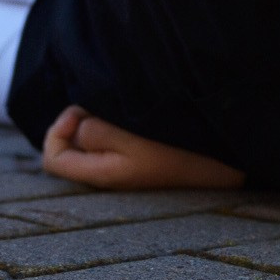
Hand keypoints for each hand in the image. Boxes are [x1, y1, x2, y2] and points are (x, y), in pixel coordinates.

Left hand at [40, 105, 246, 190]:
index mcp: (102, 175)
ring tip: (127, 107)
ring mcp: (127, 168)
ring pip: (94, 139)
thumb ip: (94, 131)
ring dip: (102, 118)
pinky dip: (117, 123)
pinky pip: (115, 139)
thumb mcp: (131, 135)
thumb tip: (78, 128)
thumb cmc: (179, 147)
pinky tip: (137, 114)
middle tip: (106, 103)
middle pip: (72, 147)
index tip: (80, 111)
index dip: (57, 130)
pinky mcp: (143, 159)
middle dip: (80, 120)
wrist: (226, 162)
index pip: (54, 160)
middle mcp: (110, 175)